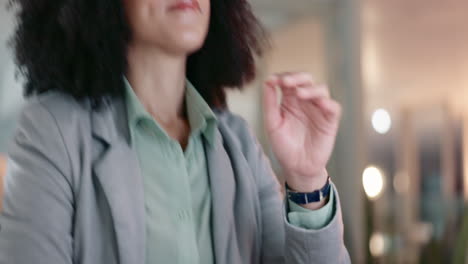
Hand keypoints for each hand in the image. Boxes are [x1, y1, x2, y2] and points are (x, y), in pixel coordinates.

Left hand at [263, 72, 340, 193]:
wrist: (296, 167)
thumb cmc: (284, 146)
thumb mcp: (272, 124)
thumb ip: (269, 103)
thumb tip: (267, 82)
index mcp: (290, 100)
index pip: (288, 81)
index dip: (282, 77)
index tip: (273, 81)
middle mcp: (305, 101)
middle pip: (306, 79)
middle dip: (297, 77)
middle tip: (286, 82)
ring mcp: (318, 109)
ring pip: (321, 89)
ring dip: (311, 89)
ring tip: (299, 94)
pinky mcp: (330, 121)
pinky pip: (334, 108)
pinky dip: (328, 103)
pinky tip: (320, 104)